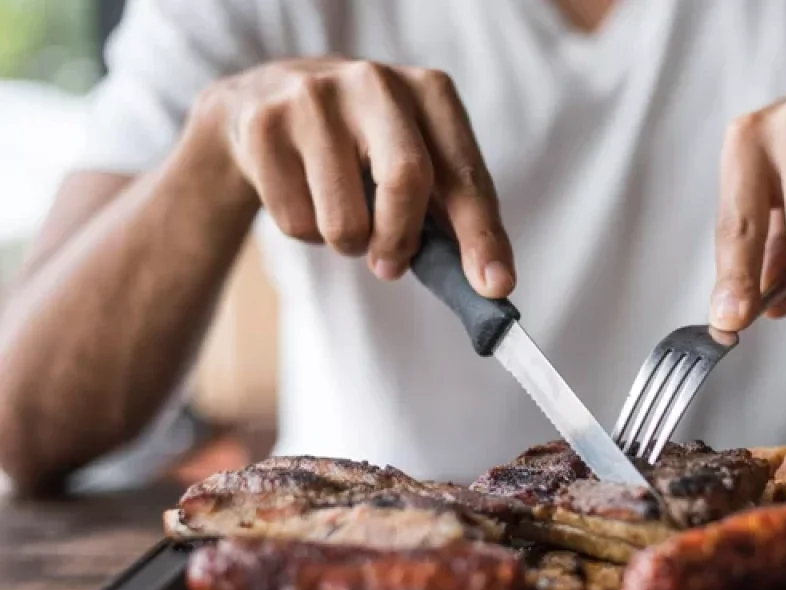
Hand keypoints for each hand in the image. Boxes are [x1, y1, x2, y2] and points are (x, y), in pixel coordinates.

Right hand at [189, 58, 513, 294]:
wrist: (264, 105)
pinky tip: (303, 196)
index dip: (482, 235)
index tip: (496, 286)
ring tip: (342, 216)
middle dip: (401, 239)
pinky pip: (297, 222)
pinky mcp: (265, 126)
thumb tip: (492, 282)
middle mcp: (375, 82)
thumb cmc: (361, 148)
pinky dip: (307, 233)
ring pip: (345, 219)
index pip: (464, 174)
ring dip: (348, 244)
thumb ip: (452, 216)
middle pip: (406, 179)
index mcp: (429, 92)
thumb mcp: (413, 160)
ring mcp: (314, 98)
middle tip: (389, 266)